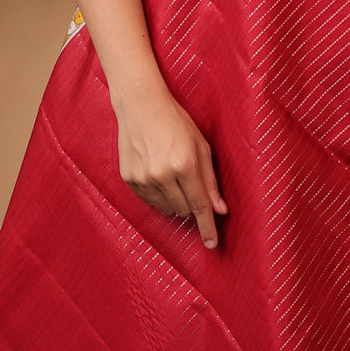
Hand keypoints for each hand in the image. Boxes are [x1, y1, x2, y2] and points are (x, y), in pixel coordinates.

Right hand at [113, 82, 227, 248]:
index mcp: (184, 164)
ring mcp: (142, 178)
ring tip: (172, 173)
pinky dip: (158, 194)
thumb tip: (220, 209)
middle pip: (183, 210)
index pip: (200, 206)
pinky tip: (157, 172)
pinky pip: (149, 201)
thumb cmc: (176, 122)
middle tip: (189, 181)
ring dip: (174, 200)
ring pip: (166, 209)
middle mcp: (162, 174)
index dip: (207, 227)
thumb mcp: (201, 146)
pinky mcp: (129, 179)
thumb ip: (210, 180)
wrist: (140, 106)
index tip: (212, 244)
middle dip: (191, 203)